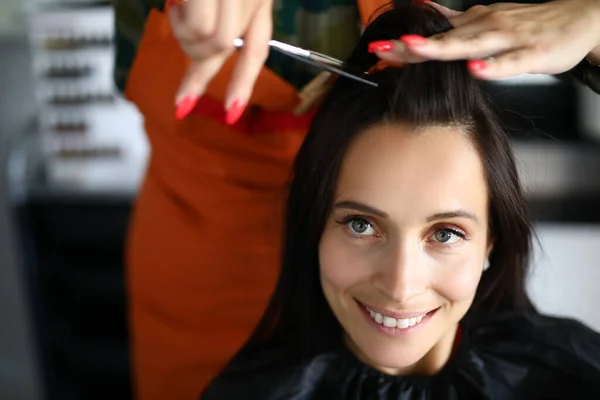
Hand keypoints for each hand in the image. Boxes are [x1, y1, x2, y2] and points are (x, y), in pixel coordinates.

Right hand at [168, 0, 272, 120]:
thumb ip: (217, 16)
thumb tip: (199, 42)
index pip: (256, 51)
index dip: (243, 84)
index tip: (232, 113)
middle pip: (228, 50)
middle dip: (199, 81)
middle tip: (181, 104)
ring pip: (214, 44)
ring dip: (185, 38)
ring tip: (174, 13)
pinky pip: (198, 28)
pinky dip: (179, 24)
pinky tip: (174, 5)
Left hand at [369, 0, 599, 78]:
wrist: (581, 18)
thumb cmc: (531, 24)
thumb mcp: (488, 20)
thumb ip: (457, 21)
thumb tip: (424, 11)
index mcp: (476, 24)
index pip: (435, 35)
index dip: (405, 43)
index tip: (376, 48)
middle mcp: (488, 27)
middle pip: (445, 39)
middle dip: (413, 45)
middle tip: (383, 49)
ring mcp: (510, 39)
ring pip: (472, 45)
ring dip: (443, 48)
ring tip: (417, 49)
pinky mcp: (532, 53)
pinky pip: (510, 62)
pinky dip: (493, 66)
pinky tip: (475, 70)